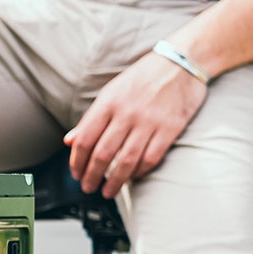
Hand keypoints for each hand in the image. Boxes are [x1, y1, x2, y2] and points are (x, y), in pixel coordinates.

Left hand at [64, 50, 208, 198]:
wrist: (182, 62)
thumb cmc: (144, 77)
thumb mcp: (112, 91)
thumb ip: (92, 118)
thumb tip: (70, 141)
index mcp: (109, 102)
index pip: (85, 139)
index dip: (77, 162)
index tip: (76, 173)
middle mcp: (127, 113)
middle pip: (102, 154)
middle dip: (92, 176)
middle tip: (88, 187)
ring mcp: (149, 122)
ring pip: (126, 161)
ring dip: (114, 182)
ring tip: (108, 191)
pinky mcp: (169, 129)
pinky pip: (150, 159)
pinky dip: (139, 173)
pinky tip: (132, 178)